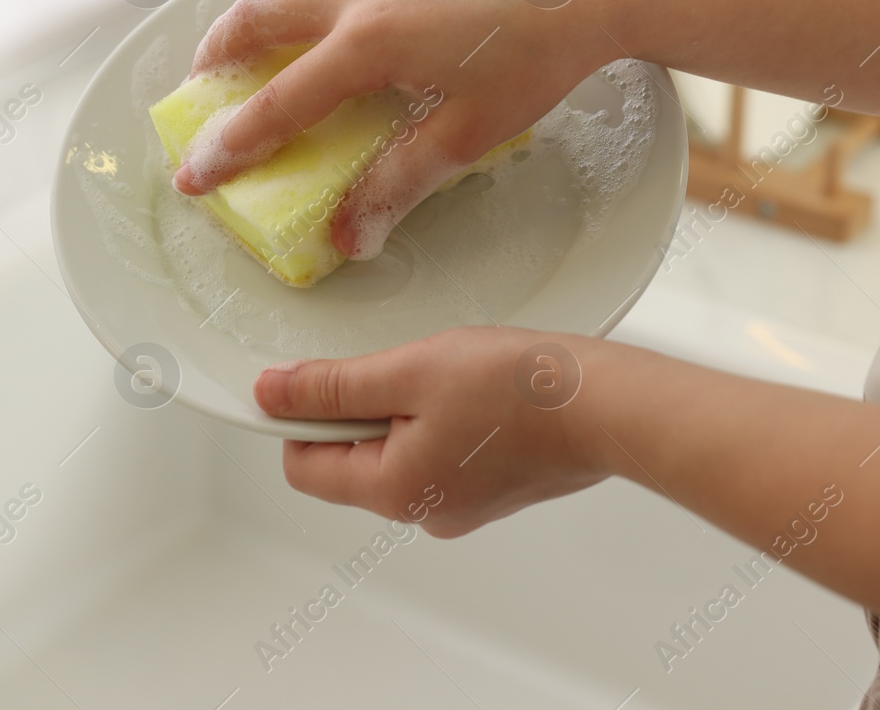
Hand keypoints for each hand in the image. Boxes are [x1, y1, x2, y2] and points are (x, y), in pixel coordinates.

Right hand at [174, 0, 609, 258]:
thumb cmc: (534, 64)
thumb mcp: (466, 136)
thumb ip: (397, 184)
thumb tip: (350, 238)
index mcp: (367, 45)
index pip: (275, 105)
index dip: (228, 147)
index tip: (193, 177)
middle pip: (252, 20)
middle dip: (214, 59)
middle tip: (202, 96)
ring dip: (256, 14)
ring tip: (250, 48)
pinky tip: (322, 3)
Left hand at [252, 326, 614, 537]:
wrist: (609, 406)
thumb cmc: (520, 389)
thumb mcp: (409, 371)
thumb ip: (333, 386)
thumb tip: (271, 393)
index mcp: (393, 492)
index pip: (303, 465)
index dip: (300, 415)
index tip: (321, 375)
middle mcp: (424, 514)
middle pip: (352, 458)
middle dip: (364, 406)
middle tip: (405, 367)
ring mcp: (462, 505)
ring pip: (400, 450)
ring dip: (408, 407)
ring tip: (451, 375)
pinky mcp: (492, 489)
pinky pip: (441, 451)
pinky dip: (445, 417)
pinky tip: (477, 389)